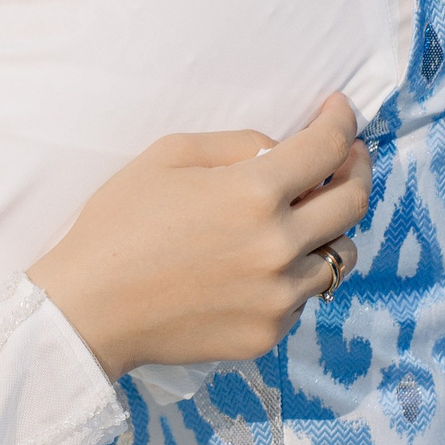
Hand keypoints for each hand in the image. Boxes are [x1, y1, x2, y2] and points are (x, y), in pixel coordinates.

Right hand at [28, 94, 370, 378]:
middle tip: (346, 158)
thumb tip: (282, 151)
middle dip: (356, 169)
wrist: (88, 310)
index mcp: (253, 193)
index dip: (342, 122)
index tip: (340, 112)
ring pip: (340, 255)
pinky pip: (303, 295)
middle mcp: (278, 246)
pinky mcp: (268, 332)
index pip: (327, 148)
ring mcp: (278, 296)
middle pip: (353, 201)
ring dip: (329, 229)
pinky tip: (257, 266)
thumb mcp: (167, 156)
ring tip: (303, 220)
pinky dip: (292, 273)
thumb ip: (236, 143)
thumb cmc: (118, 225)